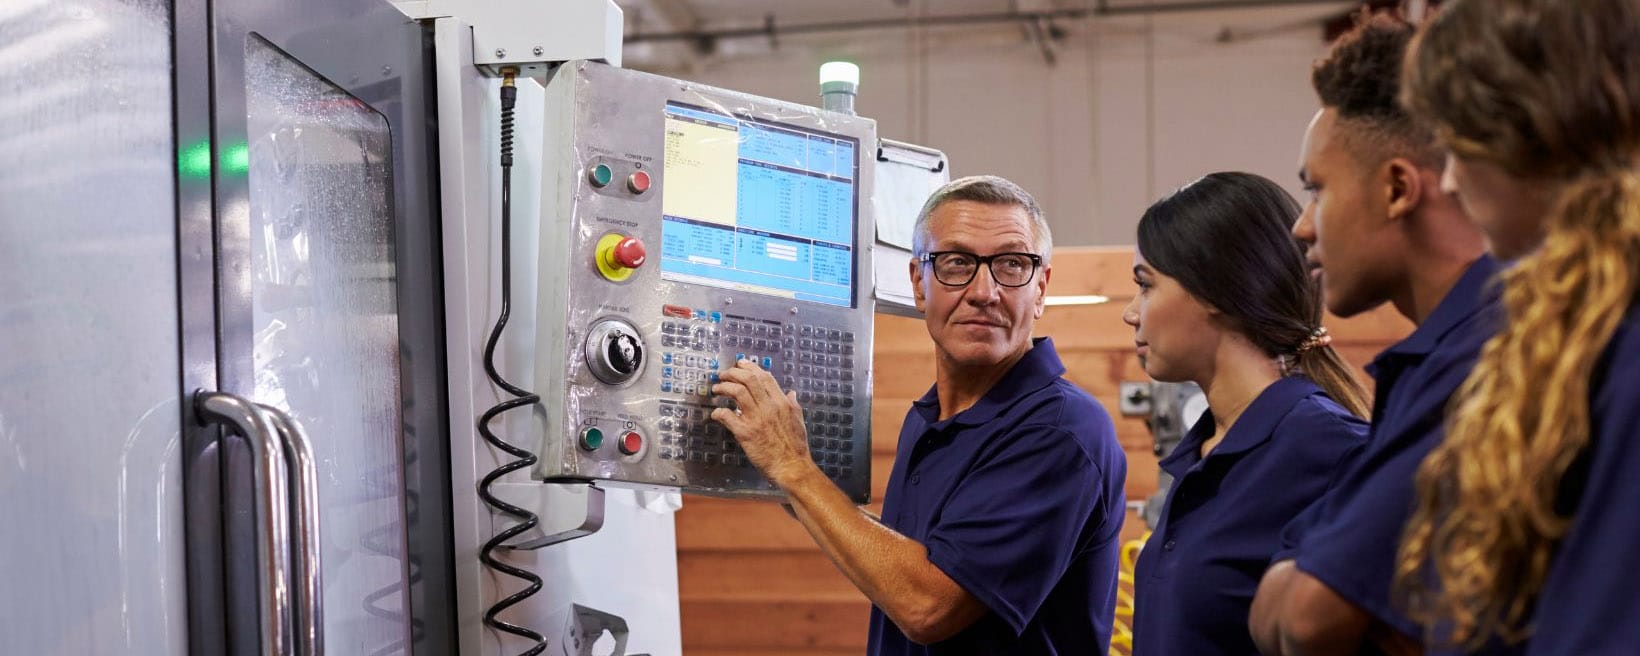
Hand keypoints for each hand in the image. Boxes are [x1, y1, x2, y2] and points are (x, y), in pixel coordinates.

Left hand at [710, 358, 814, 487]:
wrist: (791, 467)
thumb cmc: (795, 447)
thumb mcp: (798, 421)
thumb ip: (793, 404)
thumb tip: (792, 393)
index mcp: (782, 403)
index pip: (764, 377)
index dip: (750, 368)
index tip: (740, 364)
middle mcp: (769, 407)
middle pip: (748, 379)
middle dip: (733, 373)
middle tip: (723, 374)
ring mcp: (756, 419)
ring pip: (737, 392)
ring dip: (724, 387)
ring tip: (717, 389)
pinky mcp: (746, 433)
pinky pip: (727, 416)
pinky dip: (719, 412)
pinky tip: (716, 414)